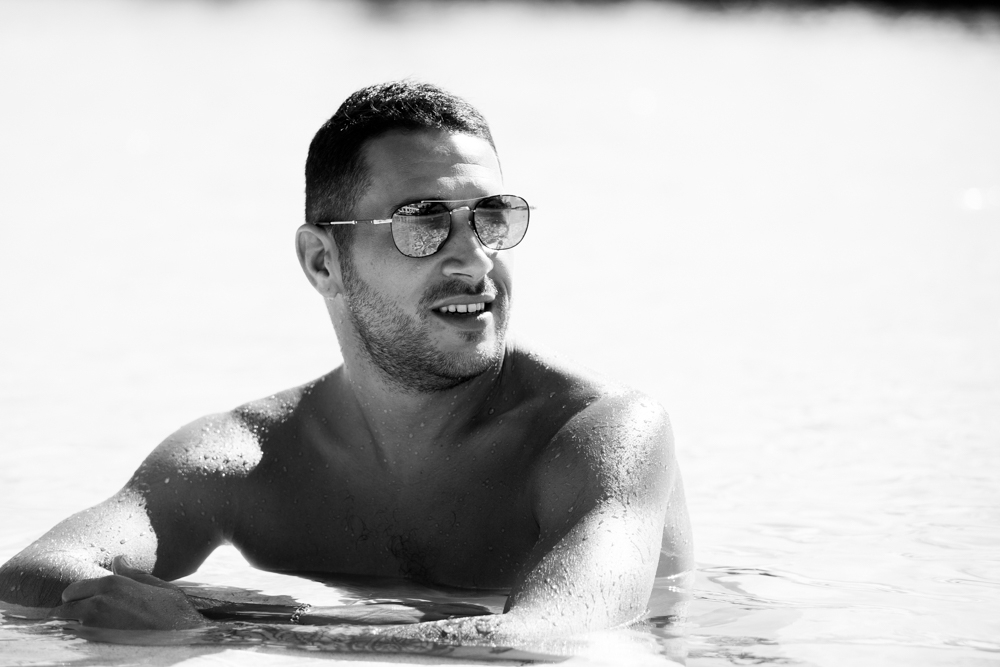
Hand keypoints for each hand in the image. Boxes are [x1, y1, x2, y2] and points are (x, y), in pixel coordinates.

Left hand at [48, 555, 207, 629]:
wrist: (183, 634)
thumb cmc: (173, 610)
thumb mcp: (156, 585)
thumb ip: (131, 573)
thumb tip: (118, 559)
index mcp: (111, 584)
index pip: (73, 590)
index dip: (76, 597)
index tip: (82, 602)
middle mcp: (97, 602)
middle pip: (63, 607)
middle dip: (69, 611)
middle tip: (82, 617)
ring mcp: (94, 625)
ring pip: (64, 625)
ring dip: (71, 626)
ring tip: (86, 628)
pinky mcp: (96, 642)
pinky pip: (73, 639)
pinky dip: (76, 638)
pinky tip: (91, 638)